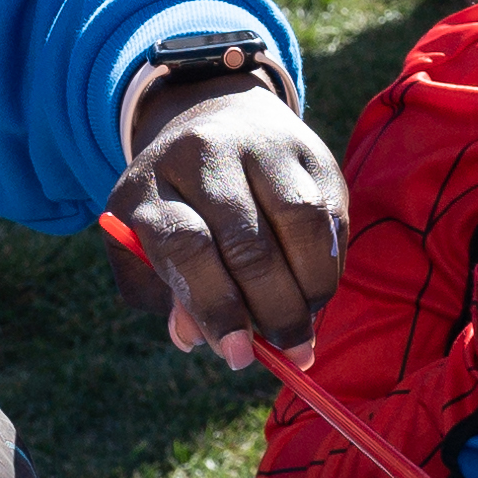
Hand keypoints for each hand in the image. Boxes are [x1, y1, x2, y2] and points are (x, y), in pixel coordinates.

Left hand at [109, 76, 343, 363]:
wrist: (212, 122)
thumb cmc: (176, 212)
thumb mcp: (146, 252)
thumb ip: (167, 297)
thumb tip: (196, 338)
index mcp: (150, 185)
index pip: (186, 246)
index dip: (216, 307)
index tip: (239, 355)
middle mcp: (205, 154)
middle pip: (249, 242)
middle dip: (273, 311)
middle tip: (288, 352)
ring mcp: (262, 145)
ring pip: (301, 223)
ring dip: (310, 288)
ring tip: (305, 324)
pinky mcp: (310, 151)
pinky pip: (331, 215)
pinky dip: (330, 265)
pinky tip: (316, 289)